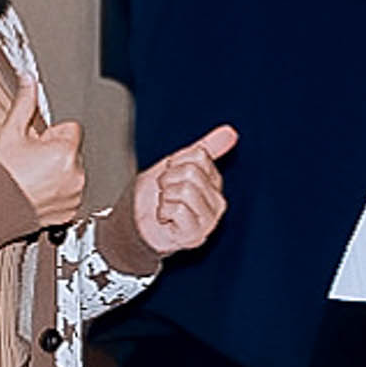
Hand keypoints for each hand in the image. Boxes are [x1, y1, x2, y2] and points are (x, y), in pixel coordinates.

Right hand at [0, 78, 85, 227]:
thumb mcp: (9, 133)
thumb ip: (24, 103)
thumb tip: (28, 80)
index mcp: (64, 152)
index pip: (70, 129)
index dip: (49, 133)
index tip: (34, 143)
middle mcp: (75, 175)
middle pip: (71, 151)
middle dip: (54, 153)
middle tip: (28, 162)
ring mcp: (74, 196)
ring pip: (71, 172)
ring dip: (56, 172)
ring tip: (30, 178)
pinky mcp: (69, 212)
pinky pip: (69, 194)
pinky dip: (56, 192)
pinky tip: (34, 192)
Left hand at [128, 124, 235, 256]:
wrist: (135, 223)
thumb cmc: (156, 196)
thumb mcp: (176, 166)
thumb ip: (204, 149)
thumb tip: (230, 131)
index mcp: (215, 183)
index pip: (199, 156)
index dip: (175, 162)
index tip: (169, 175)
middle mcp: (217, 202)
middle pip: (192, 172)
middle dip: (168, 179)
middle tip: (165, 193)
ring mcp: (209, 221)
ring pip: (185, 191)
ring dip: (165, 197)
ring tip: (165, 206)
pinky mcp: (196, 235)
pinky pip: (178, 210)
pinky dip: (164, 212)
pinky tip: (165, 219)